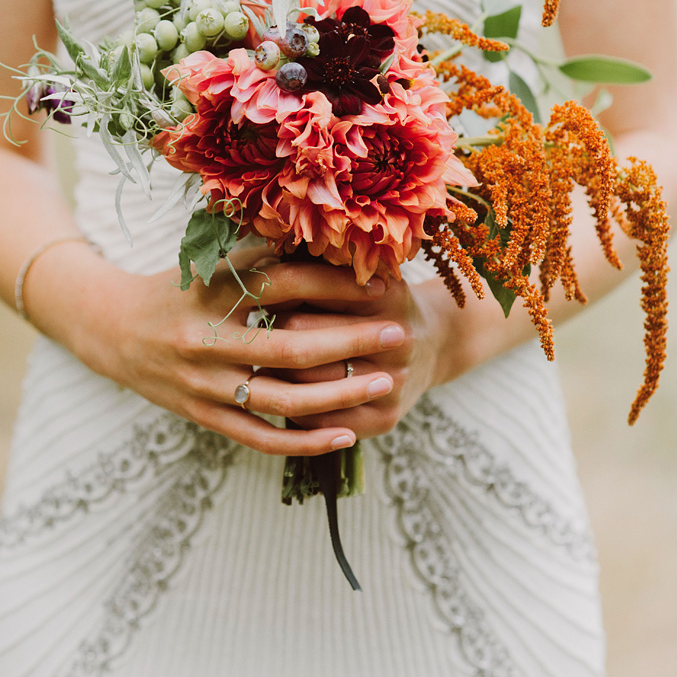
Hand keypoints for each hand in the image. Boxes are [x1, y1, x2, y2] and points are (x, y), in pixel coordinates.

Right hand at [83, 253, 406, 456]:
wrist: (110, 329)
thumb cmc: (181, 286)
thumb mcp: (214, 258)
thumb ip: (266, 248)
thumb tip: (328, 229)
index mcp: (213, 292)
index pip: (285, 286)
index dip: (335, 284)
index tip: (381, 283)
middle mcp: (207, 340)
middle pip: (291, 346)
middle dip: (351, 341)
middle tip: (398, 333)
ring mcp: (204, 384)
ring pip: (282, 398)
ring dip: (339, 395)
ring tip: (384, 382)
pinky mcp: (203, 416)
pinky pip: (260, 436)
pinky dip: (304, 440)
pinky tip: (345, 434)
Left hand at [264, 271, 516, 438]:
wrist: (437, 344)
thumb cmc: (380, 301)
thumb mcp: (363, 271)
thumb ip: (322, 263)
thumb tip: (261, 254)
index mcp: (387, 294)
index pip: (307, 295)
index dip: (271, 297)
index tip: (247, 299)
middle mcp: (398, 340)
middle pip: (303, 344)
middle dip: (267, 340)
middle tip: (239, 336)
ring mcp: (394, 383)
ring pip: (308, 388)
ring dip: (273, 377)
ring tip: (249, 365)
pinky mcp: (385, 419)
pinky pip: (320, 422)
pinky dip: (293, 411)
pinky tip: (279, 395)